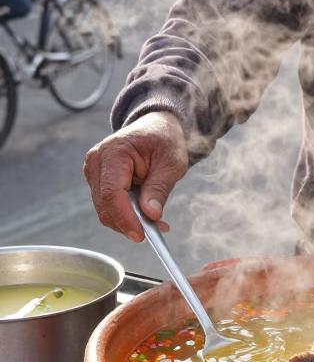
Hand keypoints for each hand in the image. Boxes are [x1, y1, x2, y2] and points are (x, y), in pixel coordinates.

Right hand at [84, 112, 188, 241]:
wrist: (155, 127)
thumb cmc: (164, 139)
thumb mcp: (171, 162)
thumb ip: (159, 188)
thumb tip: (151, 214)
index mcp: (114, 152)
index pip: (111, 193)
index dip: (125, 218)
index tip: (141, 235)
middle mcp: (96, 161)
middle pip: (105, 205)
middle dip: (129, 223)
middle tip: (157, 229)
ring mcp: (93, 171)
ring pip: (105, 209)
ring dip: (129, 220)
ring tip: (156, 219)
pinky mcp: (96, 180)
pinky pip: (108, 205)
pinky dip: (126, 214)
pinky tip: (145, 212)